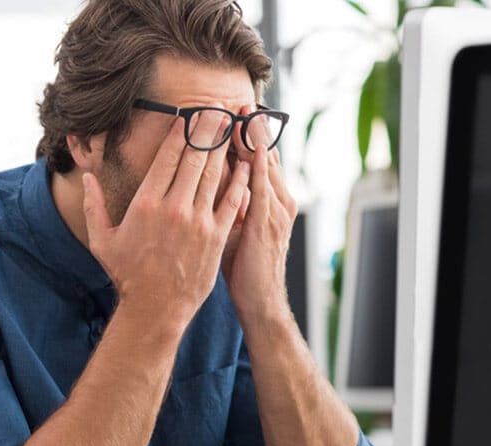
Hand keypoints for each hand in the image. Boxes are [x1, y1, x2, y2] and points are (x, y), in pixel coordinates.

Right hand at [83, 116, 250, 333]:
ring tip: (231, 127)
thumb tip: (86, 177)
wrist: (155, 308)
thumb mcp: (102, 240)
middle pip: (195, 158)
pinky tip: (246, 164)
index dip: (180, 132)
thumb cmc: (127, 275)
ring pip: (215, 175)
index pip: (168, 157)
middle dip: (207, 130)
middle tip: (216, 109)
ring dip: (224, 148)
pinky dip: (240, 180)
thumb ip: (93, 205)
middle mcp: (173, 207)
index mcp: (146, 203)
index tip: (188, 115)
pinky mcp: (216, 236)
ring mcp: (198, 222)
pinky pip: (232, 201)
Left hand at [221, 105, 296, 323]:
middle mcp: (277, 199)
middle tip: (238, 99)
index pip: (258, 159)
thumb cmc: (245, 268)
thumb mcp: (238, 229)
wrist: (261, 301)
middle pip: (263, 154)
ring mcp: (275, 209)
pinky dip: (255, 164)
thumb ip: (231, 204)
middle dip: (251, 126)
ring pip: (264, 164)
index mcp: (270, 200)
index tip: (233, 111)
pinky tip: (247, 146)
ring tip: (243, 111)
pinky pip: (260, 186)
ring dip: (253, 137)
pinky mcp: (267, 222)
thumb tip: (213, 184)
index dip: (247, 134)